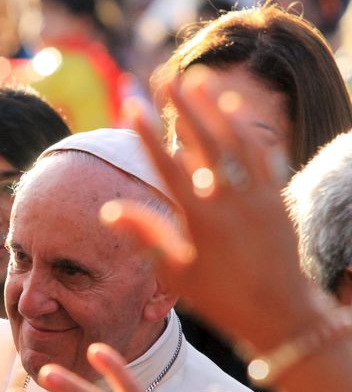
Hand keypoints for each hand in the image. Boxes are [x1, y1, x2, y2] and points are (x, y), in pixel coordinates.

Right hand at [105, 67, 320, 351]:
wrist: (281, 314)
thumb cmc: (221, 298)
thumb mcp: (174, 273)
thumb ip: (144, 236)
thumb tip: (110, 209)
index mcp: (199, 219)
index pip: (167, 166)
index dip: (147, 134)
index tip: (131, 107)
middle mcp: (229, 201)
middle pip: (203, 141)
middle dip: (182, 105)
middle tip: (166, 77)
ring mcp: (257, 196)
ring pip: (235, 140)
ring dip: (215, 107)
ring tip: (199, 79)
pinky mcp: (276, 198)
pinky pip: (262, 154)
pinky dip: (247, 129)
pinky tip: (236, 110)